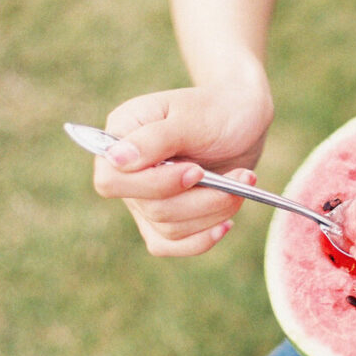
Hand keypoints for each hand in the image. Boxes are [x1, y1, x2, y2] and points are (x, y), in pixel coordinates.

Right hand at [93, 76, 273, 255]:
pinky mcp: (169, 217)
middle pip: (150, 209)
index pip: (111, 181)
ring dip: (213, 212)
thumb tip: (116, 159)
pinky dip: (203, 239)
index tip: (195, 171)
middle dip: (201, 199)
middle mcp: (128, 172)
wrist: (242, 118)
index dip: (152, 185)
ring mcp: (145, 198)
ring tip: (243, 185)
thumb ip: (154, 138)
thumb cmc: (215, 110)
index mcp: (120, 137)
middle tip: (239, 179)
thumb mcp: (190, 117)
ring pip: (168, 229)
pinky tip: (225, 224)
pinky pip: (174, 245)